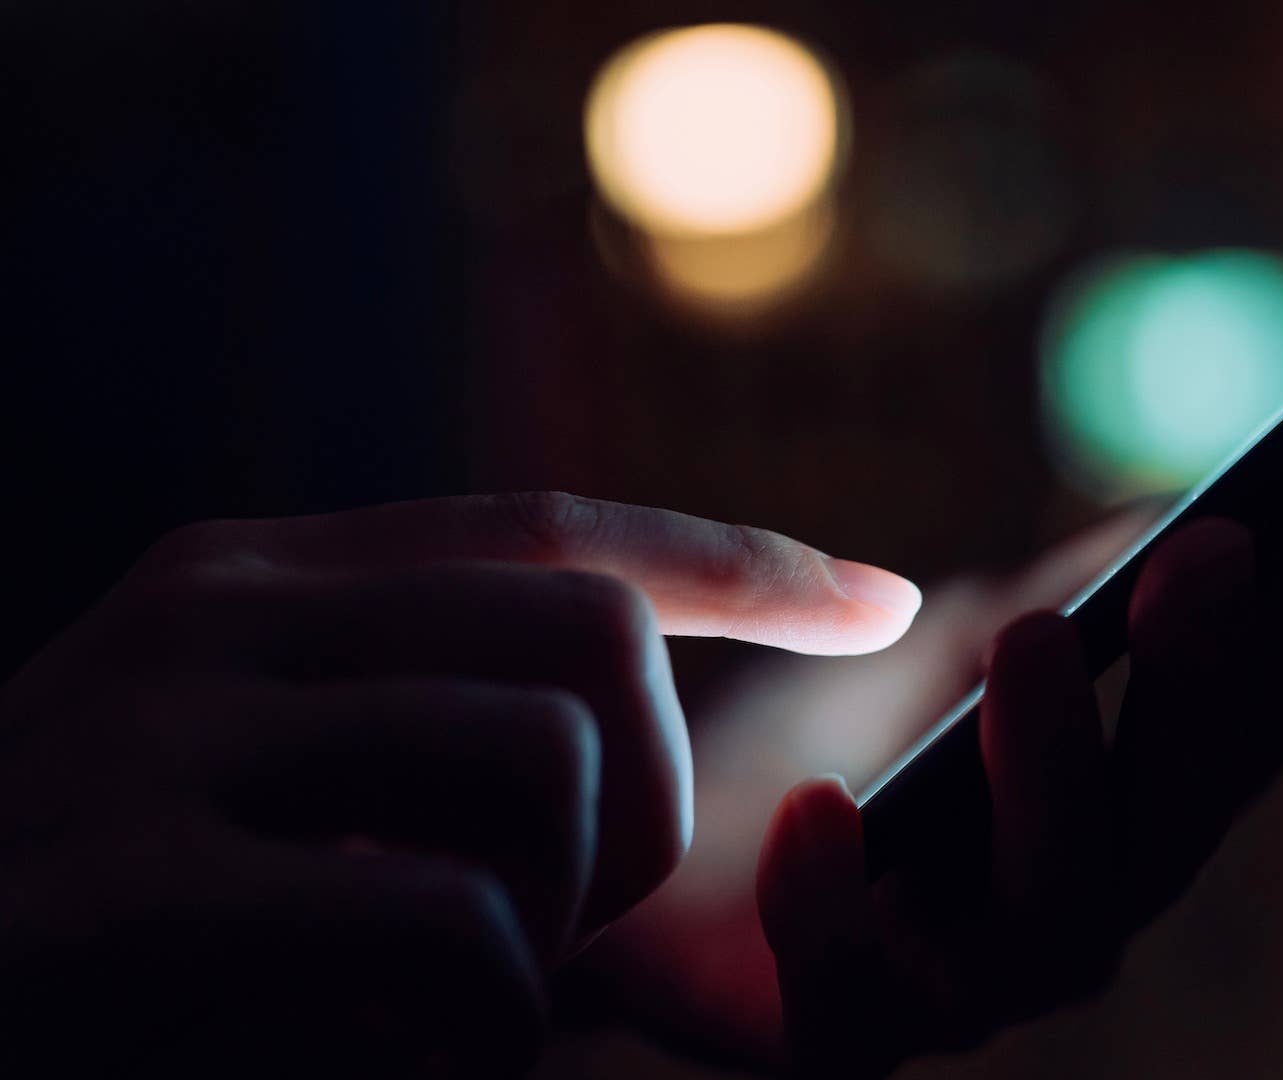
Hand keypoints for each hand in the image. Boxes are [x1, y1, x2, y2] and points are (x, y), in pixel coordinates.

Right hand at [0, 492, 919, 1076]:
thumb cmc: (100, 965)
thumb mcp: (269, 821)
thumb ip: (423, 768)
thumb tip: (636, 779)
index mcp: (253, 590)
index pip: (552, 535)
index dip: (736, 565)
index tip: (880, 601)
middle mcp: (213, 623)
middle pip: (596, 639)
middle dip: (645, 806)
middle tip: (557, 932)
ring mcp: (158, 741)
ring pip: (551, 767)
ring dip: (553, 929)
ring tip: (437, 1006)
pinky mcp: (125, 895)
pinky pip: (452, 929)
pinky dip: (477, 1029)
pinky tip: (393, 1057)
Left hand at [564, 435, 1282, 1074]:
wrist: (640, 845)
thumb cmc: (815, 745)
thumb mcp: (946, 648)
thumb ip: (1066, 597)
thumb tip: (1190, 510)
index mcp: (1123, 814)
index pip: (1256, 723)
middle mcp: (1076, 907)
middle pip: (1179, 812)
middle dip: (1199, 676)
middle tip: (1208, 545)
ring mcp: (964, 985)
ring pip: (1060, 911)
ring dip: (1057, 768)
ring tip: (1030, 637)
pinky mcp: (830, 1034)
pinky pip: (854, 1000)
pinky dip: (841, 906)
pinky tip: (818, 810)